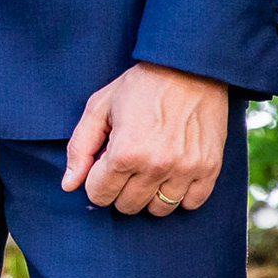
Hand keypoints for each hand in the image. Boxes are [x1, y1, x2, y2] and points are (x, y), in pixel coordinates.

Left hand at [60, 62, 231, 216]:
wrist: (189, 67)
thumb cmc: (140, 86)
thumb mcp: (99, 107)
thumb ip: (80, 148)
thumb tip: (68, 185)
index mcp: (124, 152)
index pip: (99, 195)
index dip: (97, 181)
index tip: (106, 165)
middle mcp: (155, 166)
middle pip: (127, 206)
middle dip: (121, 188)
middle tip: (128, 164)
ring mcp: (185, 169)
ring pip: (158, 209)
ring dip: (150, 194)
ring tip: (151, 169)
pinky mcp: (209, 168)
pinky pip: (191, 204)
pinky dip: (180, 195)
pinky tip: (173, 174)